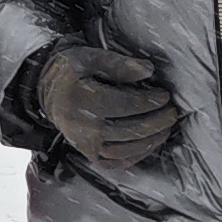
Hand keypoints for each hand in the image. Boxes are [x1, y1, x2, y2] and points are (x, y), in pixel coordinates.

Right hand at [37, 39, 180, 167]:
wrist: (49, 92)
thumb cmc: (72, 72)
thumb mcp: (91, 57)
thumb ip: (120, 64)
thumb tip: (149, 71)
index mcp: (83, 100)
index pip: (126, 105)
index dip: (150, 102)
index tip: (165, 96)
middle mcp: (84, 127)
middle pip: (129, 130)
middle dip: (156, 122)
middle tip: (172, 113)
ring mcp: (85, 145)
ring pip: (125, 150)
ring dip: (150, 141)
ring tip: (166, 128)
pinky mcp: (88, 154)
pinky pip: (115, 163)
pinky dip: (136, 157)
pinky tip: (149, 145)